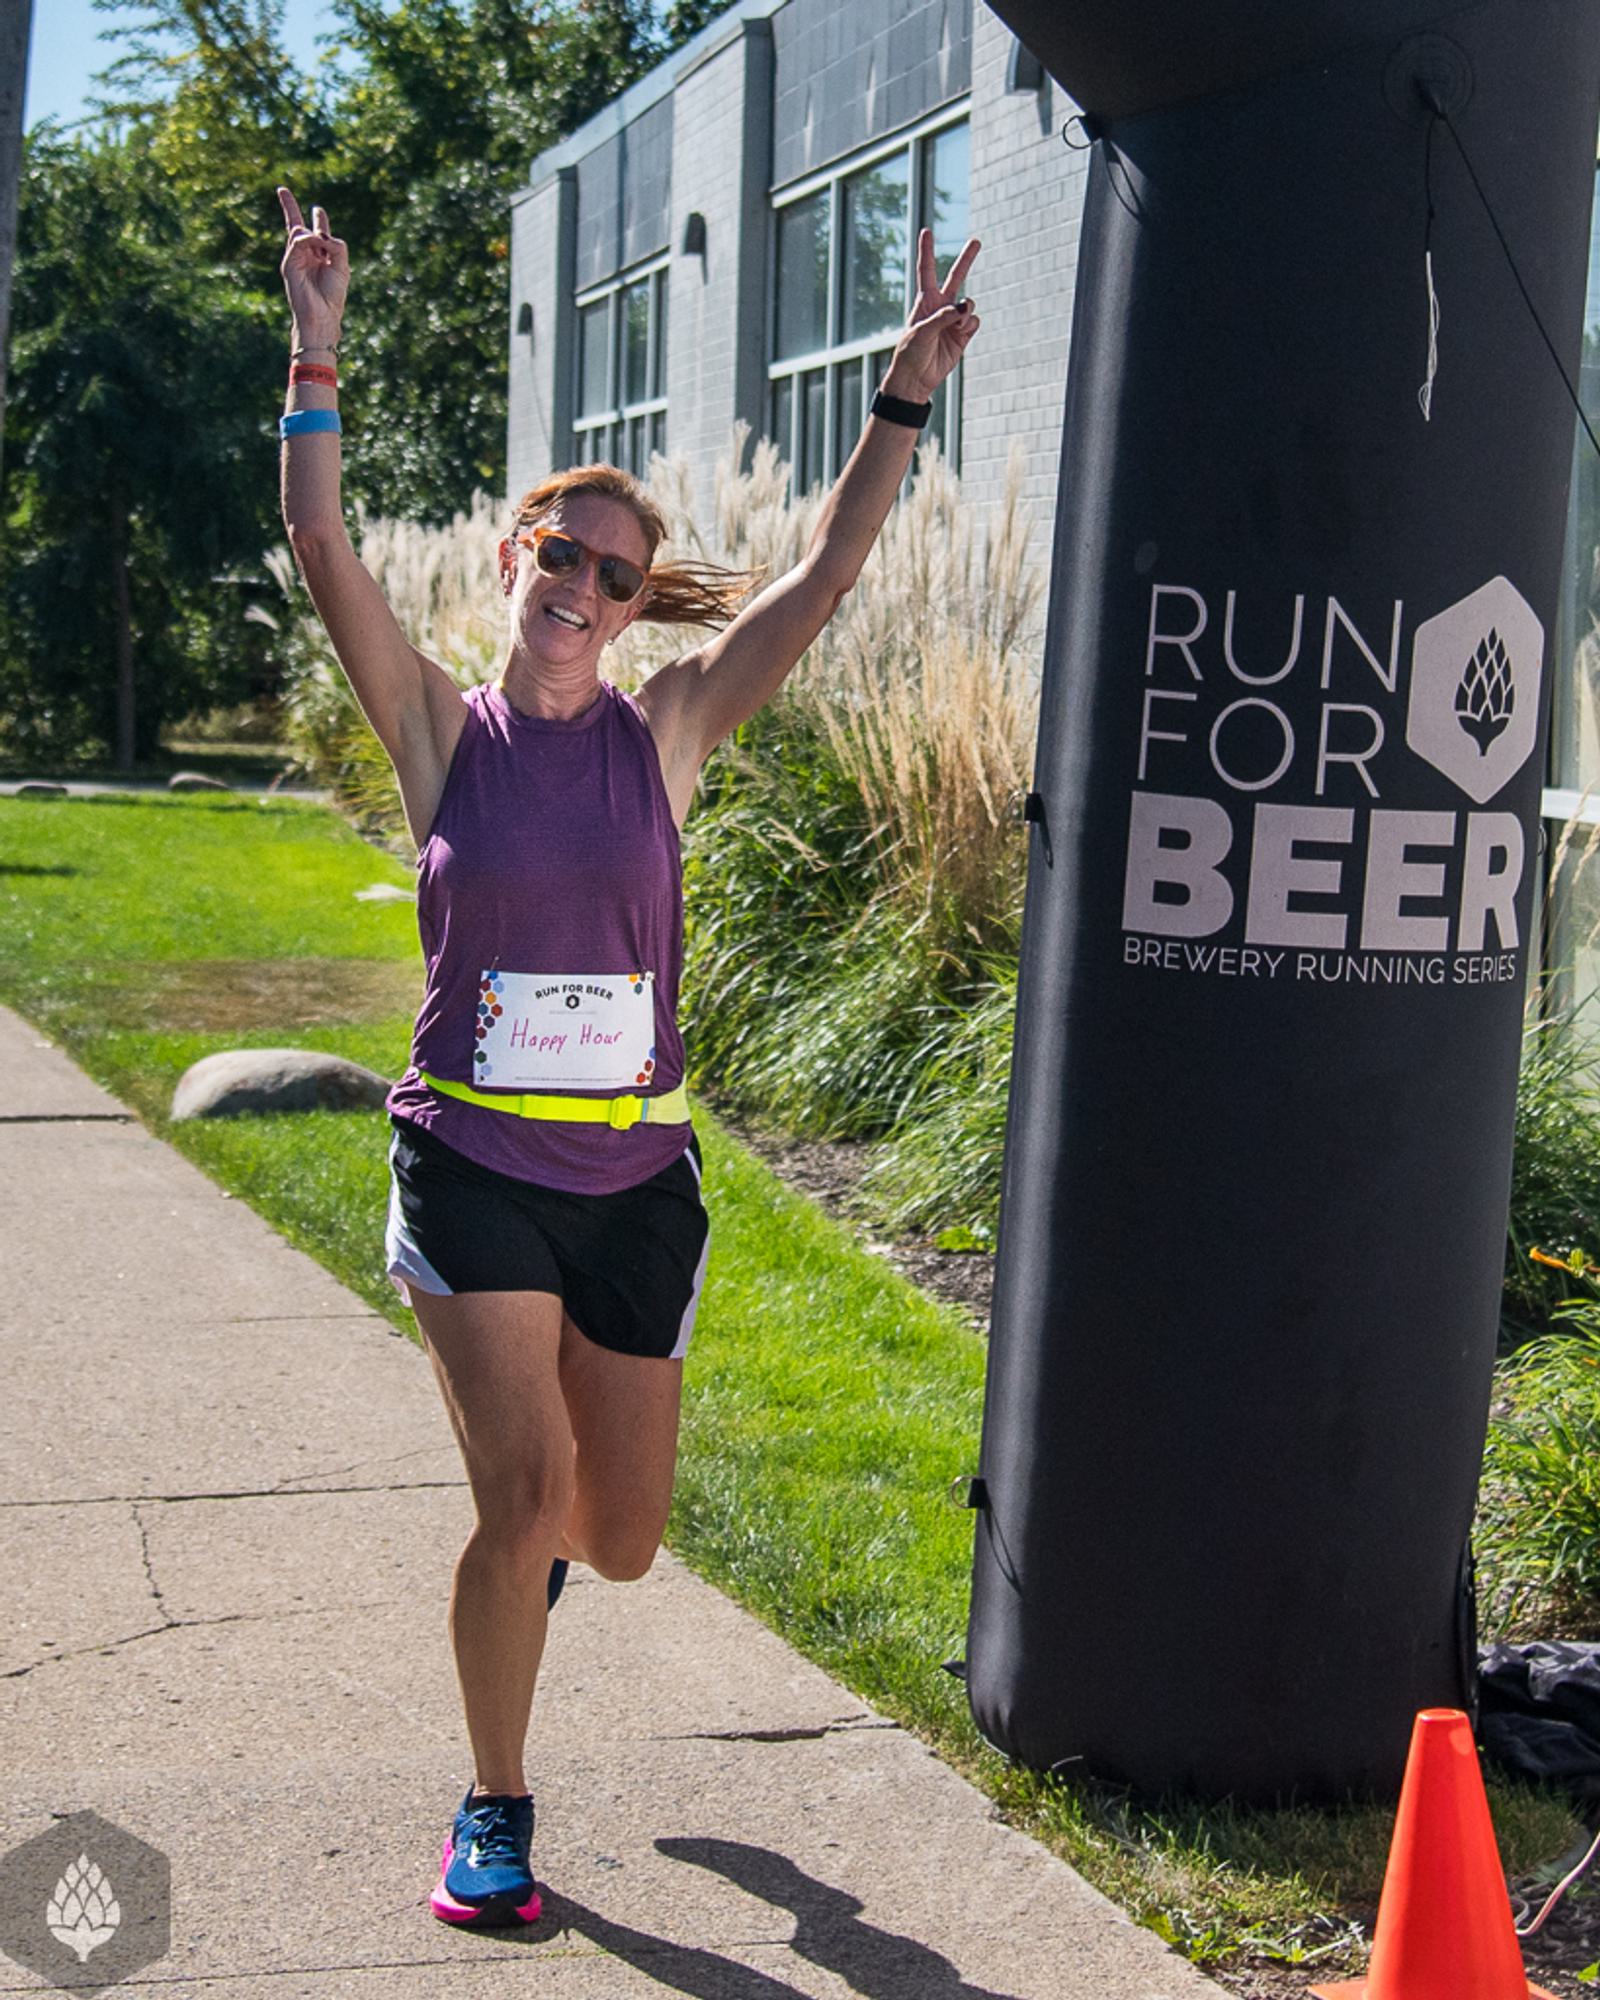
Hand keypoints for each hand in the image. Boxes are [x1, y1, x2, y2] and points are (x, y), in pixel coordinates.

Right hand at [277, 186, 347, 348]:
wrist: (322, 314)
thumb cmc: (333, 295)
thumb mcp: (342, 266)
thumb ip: (337, 245)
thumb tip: (321, 235)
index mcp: (321, 257)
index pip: (319, 234)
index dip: (319, 220)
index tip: (318, 210)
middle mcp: (307, 255)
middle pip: (298, 227)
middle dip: (290, 207)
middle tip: (281, 189)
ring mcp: (296, 258)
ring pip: (300, 232)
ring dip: (315, 234)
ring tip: (324, 246)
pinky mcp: (289, 263)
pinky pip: (298, 240)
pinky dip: (309, 238)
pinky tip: (317, 242)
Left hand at [880, 229, 980, 403]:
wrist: (916, 379)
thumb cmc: (911, 353)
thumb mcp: (922, 332)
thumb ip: (942, 316)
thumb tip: (964, 308)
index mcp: (925, 301)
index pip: (926, 271)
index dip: (927, 251)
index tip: (927, 230)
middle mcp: (941, 307)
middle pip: (956, 277)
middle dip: (966, 260)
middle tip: (976, 241)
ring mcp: (953, 321)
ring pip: (969, 304)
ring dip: (966, 312)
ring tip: (956, 326)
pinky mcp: (963, 335)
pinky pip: (974, 321)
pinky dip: (970, 325)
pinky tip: (961, 333)